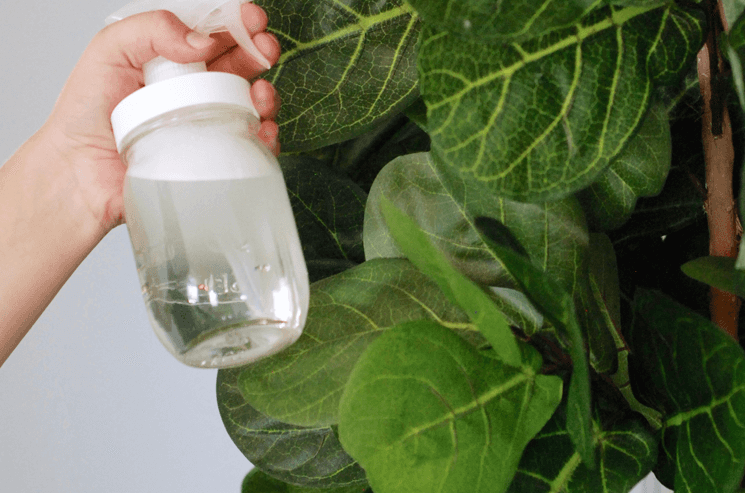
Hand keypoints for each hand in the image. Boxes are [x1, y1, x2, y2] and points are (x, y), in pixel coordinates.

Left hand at [42, 3, 281, 233]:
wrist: (80, 173)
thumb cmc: (85, 114)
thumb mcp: (109, 51)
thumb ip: (151, 30)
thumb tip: (202, 42)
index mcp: (171, 60)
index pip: (212, 35)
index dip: (237, 24)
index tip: (253, 20)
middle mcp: (191, 90)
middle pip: (239, 66)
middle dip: (259, 53)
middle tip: (266, 49)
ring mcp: (203, 124)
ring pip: (250, 105)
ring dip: (266, 96)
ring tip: (262, 96)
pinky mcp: (210, 158)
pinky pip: (247, 147)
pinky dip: (265, 138)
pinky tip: (262, 132)